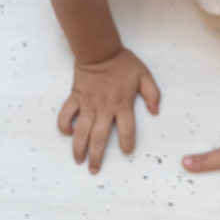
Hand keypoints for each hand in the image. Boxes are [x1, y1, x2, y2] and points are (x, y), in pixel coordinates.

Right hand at [58, 48, 159, 172]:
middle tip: (94, 169)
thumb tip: (155, 111)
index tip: (126, 152)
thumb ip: (152, 93)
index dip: (127, 144)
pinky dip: (64, 124)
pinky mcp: (76, 97)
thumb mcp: (144, 75)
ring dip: (79, 147)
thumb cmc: (122, 62)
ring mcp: (88, 103)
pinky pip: (66, 113)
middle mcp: (104, 107)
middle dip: (96, 156)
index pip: (127, 130)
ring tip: (79, 160)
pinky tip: (66, 133)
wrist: (100, 50)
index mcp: (122, 103)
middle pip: (99, 137)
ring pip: (81, 130)